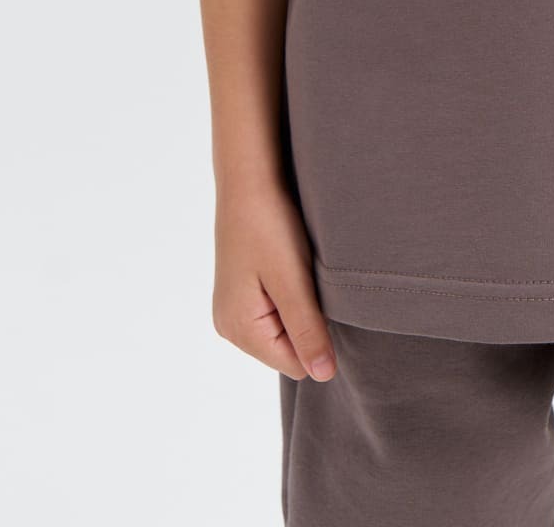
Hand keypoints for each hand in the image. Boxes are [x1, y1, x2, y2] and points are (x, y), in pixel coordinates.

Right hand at [212, 181, 337, 381]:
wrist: (249, 178)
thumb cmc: (270, 225)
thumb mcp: (293, 281)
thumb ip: (308, 331)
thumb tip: (324, 376)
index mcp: (239, 330)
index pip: (296, 364)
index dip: (317, 335)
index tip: (317, 295)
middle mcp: (229, 327)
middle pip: (288, 349)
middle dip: (306, 320)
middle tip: (305, 277)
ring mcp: (233, 309)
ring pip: (284, 329)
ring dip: (299, 304)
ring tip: (295, 267)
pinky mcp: (241, 292)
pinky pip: (275, 310)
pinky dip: (289, 292)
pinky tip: (287, 263)